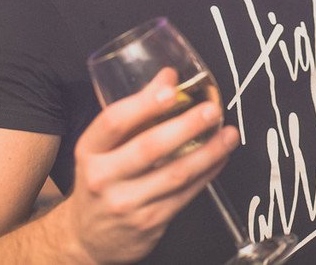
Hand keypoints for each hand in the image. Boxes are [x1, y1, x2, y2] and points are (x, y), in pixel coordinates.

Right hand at [59, 70, 239, 262]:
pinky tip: (220, 158)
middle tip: (211, 110)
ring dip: (208, 152)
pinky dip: (207, 173)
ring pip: (175, 174)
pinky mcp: (149, 223)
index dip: (144, 103)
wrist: (87, 237)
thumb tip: (168, 77)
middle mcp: (103, 178)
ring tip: (229, 134)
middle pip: (149, 148)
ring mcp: (126, 204)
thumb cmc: (100, 181)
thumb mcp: (102, 148)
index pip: (114, 122)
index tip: (170, 88)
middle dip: (186, 126)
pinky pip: (185, 194)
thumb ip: (134, 113)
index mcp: (90, 151)